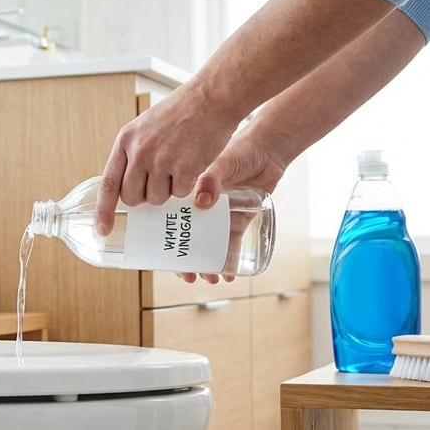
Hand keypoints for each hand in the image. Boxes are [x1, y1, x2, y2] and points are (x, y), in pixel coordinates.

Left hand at [93, 84, 242, 236]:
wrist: (211, 97)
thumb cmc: (181, 112)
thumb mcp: (145, 127)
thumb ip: (134, 154)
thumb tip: (131, 188)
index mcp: (126, 141)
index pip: (109, 183)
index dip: (104, 210)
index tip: (102, 230)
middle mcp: (140, 152)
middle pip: (133, 198)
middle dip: (145, 197)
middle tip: (161, 181)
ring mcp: (162, 161)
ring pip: (157, 199)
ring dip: (168, 191)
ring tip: (179, 165)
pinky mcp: (186, 168)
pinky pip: (180, 195)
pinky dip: (187, 187)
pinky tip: (192, 164)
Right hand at [178, 131, 288, 283]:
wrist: (267, 150)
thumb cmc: (238, 150)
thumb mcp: (221, 162)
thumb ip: (211, 178)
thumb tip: (202, 201)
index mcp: (186, 195)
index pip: (167, 221)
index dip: (163, 241)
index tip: (163, 259)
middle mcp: (200, 209)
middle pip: (186, 241)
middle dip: (186, 263)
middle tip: (190, 277)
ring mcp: (220, 218)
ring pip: (208, 248)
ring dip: (208, 266)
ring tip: (211, 279)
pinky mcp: (239, 221)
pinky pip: (232, 245)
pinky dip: (230, 261)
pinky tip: (230, 275)